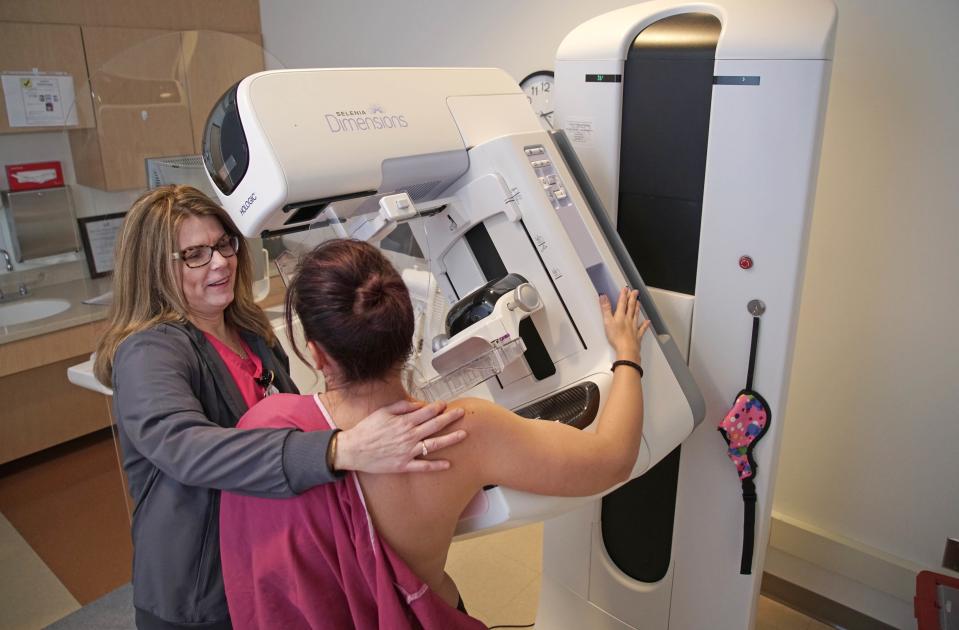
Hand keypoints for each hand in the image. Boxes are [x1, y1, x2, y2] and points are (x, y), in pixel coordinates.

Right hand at [335, 400, 466, 472]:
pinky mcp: (404, 465)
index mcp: (403, 422)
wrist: (353, 450)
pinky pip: (423, 466)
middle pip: (434, 425)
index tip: (445, 404)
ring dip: (450, 439)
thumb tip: (419, 404)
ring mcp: (407, 451)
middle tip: (462, 413)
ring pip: (433, 444)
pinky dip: (436, 466)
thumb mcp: (382, 412)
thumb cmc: (367, 430)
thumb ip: (401, 407)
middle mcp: (409, 436)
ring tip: (463, 435)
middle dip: (450, 418)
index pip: (427, 412)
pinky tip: (448, 464)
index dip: (438, 407)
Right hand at [600, 287, 650, 362]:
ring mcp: (633, 327)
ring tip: (639, 301)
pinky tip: (647, 322)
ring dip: (637, 307)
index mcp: (621, 316)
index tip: (625, 289)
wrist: (627, 349)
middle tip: (635, 292)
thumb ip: (605, 308)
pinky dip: (645, 325)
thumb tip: (603, 297)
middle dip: (632, 298)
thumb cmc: (617, 337)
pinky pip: (642, 328)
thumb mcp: (607, 321)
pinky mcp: (637, 336)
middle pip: (631, 307)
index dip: (623, 295)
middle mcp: (628, 320)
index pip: (622, 303)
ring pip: (636, 315)